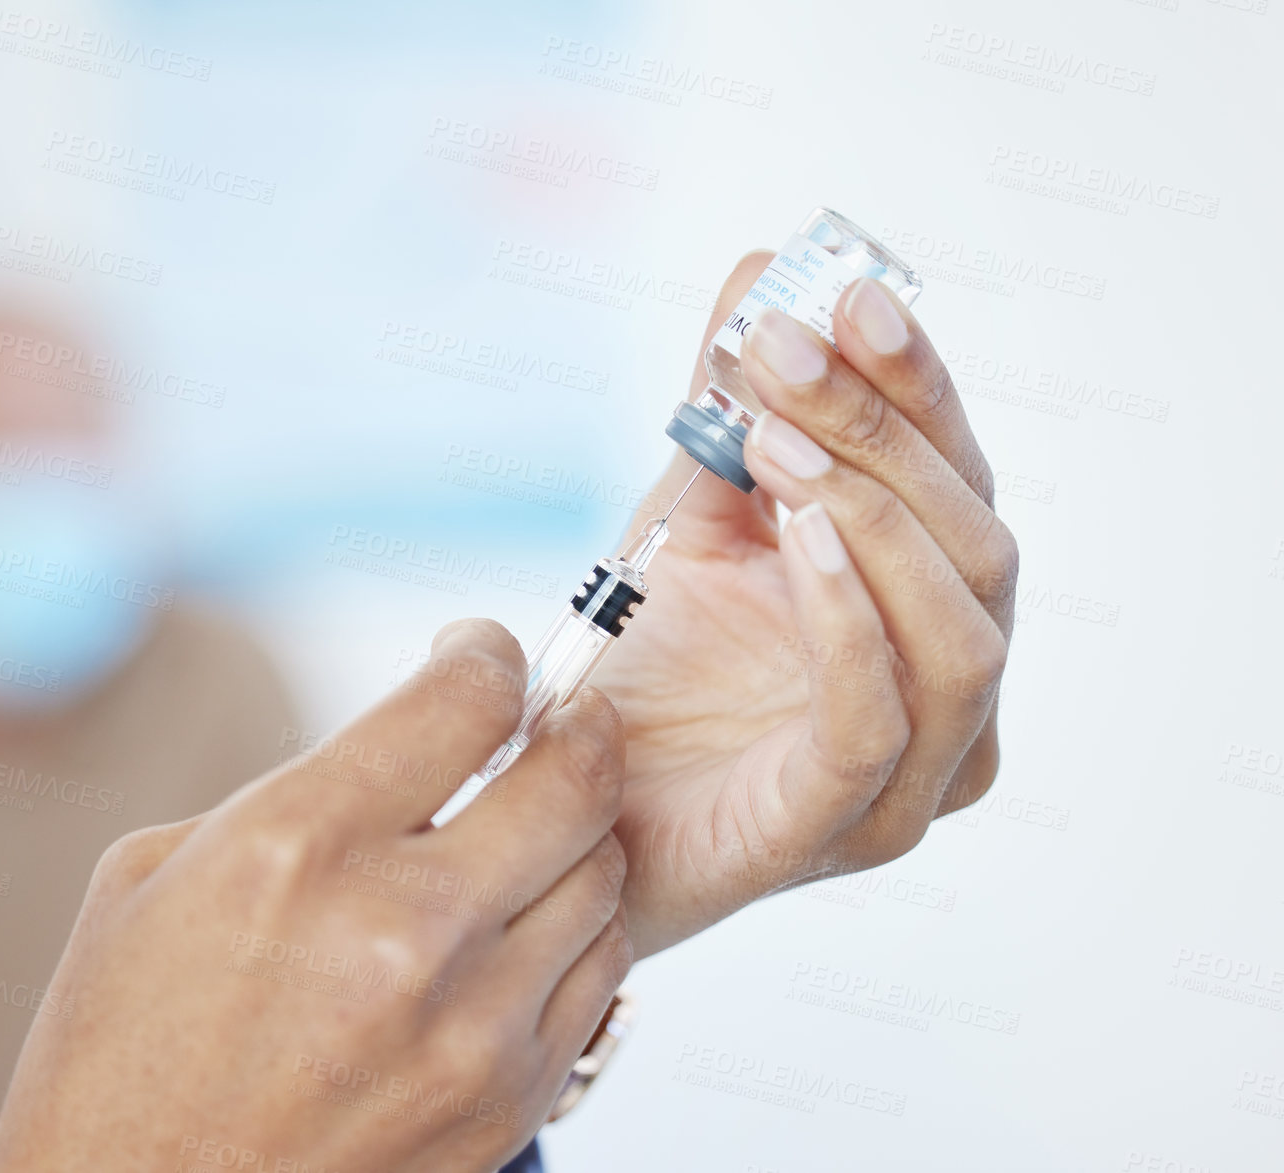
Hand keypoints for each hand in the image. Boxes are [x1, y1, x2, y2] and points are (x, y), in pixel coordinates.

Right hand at [0, 620, 631, 1172]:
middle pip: (572, 775)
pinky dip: (575, 932)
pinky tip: (523, 928)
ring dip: (577, 834)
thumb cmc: (121, 1056)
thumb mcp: (158, 879)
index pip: (466, 700)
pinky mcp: (508, 1101)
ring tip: (531, 833)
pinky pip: (599, 978)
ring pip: (604, 877)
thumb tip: (403, 748)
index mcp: (298, 845)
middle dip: (576, 723)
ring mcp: (470, 1025)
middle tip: (558, 718)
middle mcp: (401, 928)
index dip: (488, 654)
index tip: (483, 657)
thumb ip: (293, 794)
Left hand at [595, 253, 1016, 957]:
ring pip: (958, 631)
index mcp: (928, 608)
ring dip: (871, 509)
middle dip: (882, 427)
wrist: (565, 808)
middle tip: (782, 348)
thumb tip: (762, 270)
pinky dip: (847, 616)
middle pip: (975, 543)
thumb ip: (732, 408)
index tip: (849, 293)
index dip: (918, 384)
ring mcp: (912, 774)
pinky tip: (793, 536)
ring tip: (772, 433)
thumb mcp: (689, 516)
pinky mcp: (843, 825)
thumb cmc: (645, 671)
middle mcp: (947, 690)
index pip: (961, 482)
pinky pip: (878, 718)